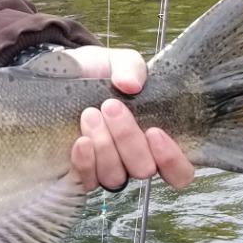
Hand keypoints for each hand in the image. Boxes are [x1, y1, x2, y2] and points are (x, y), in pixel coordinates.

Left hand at [63, 45, 194, 192]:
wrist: (62, 74)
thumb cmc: (98, 72)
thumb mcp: (119, 62)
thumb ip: (132, 67)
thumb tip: (132, 85)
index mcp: (155, 140)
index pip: (179, 172)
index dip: (172, 161)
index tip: (155, 132)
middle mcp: (134, 160)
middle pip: (144, 169)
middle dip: (128, 139)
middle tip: (111, 107)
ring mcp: (108, 169)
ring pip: (116, 176)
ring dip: (105, 146)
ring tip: (90, 114)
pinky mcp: (82, 173)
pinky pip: (88, 180)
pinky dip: (86, 162)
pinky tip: (81, 141)